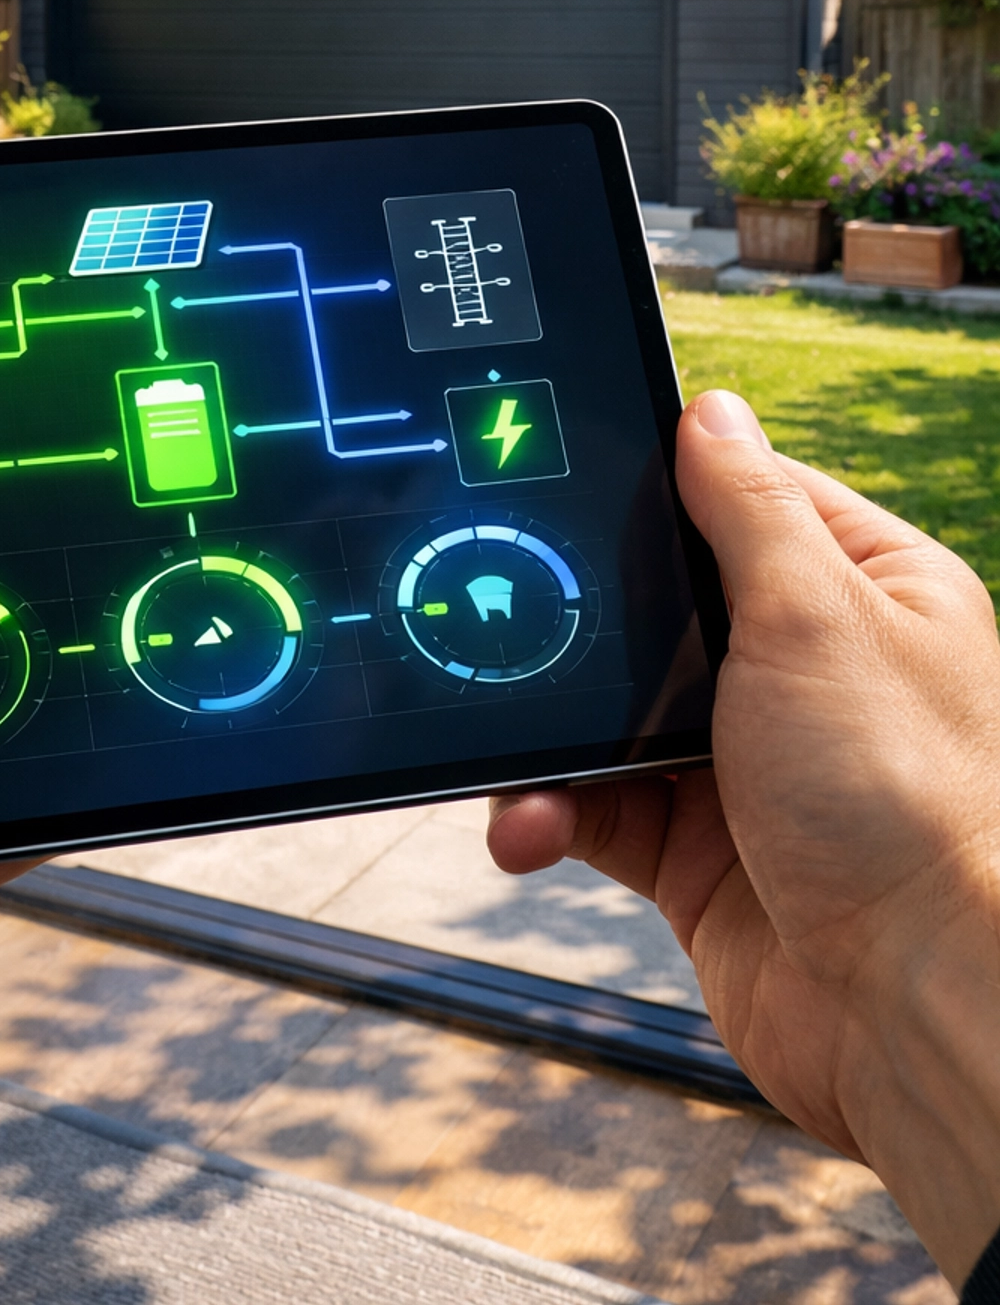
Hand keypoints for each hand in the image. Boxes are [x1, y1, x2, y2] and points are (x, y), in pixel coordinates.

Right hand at [489, 390, 999, 1284]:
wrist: (913, 1011)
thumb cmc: (906, 807)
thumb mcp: (817, 617)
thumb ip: (746, 510)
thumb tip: (708, 409)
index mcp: (864, 589)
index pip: (744, 497)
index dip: (657, 484)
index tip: (563, 467)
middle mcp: (806, 667)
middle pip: (657, 603)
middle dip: (579, 622)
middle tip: (508, 611)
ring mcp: (746, 760)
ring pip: (609, 708)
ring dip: (550, 731)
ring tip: (516, 754)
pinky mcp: (694, 848)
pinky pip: (592, 802)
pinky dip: (548, 809)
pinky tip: (530, 823)